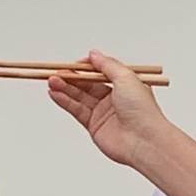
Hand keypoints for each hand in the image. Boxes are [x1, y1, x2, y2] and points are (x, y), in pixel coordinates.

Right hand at [48, 50, 168, 167]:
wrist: (143, 140)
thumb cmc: (142, 110)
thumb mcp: (125, 77)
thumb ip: (107, 65)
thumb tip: (94, 55)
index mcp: (124, 84)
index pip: (100, 72)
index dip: (86, 67)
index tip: (73, 64)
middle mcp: (113, 98)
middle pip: (87, 84)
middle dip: (71, 77)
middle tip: (56, 72)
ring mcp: (103, 112)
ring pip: (79, 96)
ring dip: (64, 88)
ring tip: (51, 81)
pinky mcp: (94, 125)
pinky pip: (76, 110)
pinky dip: (65, 101)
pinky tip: (55, 93)